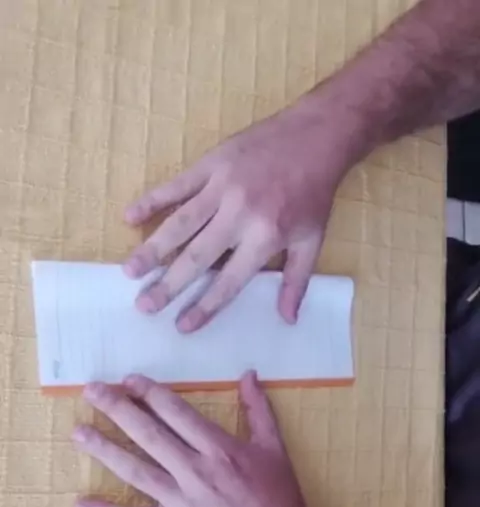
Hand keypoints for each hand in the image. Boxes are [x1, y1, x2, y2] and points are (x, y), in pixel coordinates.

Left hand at [72, 372, 319, 506]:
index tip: (129, 380)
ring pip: (136, 472)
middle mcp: (197, 474)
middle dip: (118, 410)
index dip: (150, 393)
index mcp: (221, 450)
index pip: (177, 414)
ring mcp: (182, 504)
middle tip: (92, 391)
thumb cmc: (278, 495)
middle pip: (150, 436)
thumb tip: (248, 374)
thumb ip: (258, 409)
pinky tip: (82, 505)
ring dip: (106, 450)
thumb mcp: (273, 448)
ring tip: (79, 432)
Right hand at [123, 98, 353, 331]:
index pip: (229, 281)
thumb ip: (297, 280)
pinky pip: (176, 185)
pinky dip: (152, 200)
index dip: (205, 306)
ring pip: (180, 224)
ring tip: (129, 271)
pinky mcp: (211, 164)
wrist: (316, 135)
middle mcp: (239, 214)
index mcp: (265, 237)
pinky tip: (129, 216)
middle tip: (143, 306)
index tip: (182, 325)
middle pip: (197, 257)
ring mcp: (221, 187)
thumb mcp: (312, 239)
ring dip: (152, 249)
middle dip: (169, 285)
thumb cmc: (314, 193)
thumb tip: (287, 319)